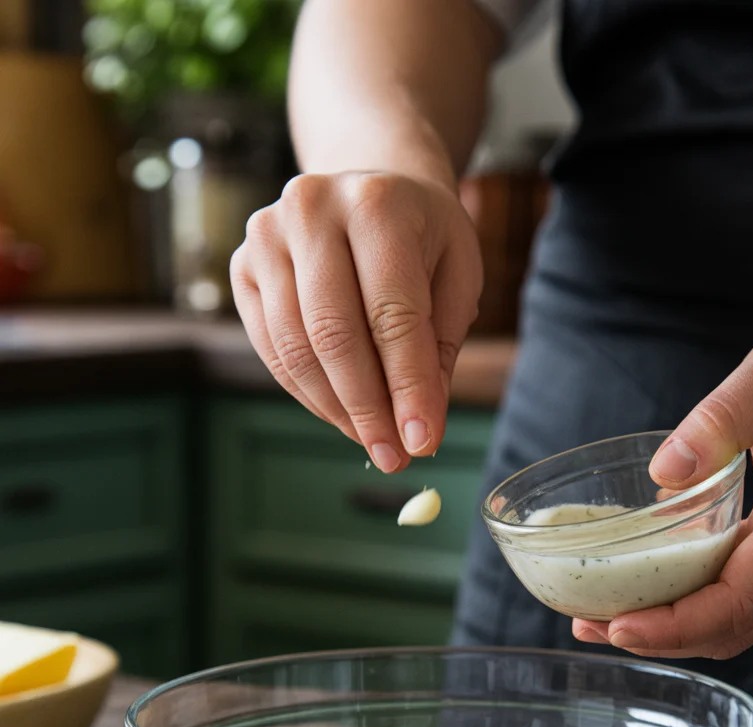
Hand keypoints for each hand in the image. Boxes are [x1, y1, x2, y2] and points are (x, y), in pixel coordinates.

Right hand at [231, 171, 482, 470]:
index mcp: (377, 203)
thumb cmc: (422, 239)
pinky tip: (342, 414)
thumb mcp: (455, 278)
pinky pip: (272, 350)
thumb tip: (418, 430)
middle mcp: (311, 209)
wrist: (369, 190)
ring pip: (296, 349)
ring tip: (374, 442)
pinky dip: (308, 393)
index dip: (408, 387)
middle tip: (394, 456)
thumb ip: (439, 349)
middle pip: (334, 335)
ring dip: (336, 410)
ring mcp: (267, 236)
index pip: (392, 315)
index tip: (423, 442)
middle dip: (368, 409)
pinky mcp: (242, 267)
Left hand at [573, 292, 752, 657]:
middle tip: (591, 626)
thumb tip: (664, 473)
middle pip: (737, 625)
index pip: (741, 597)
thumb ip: (721, 419)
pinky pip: (746, 601)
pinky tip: (649, 596)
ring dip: (675, 631)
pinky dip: (695, 610)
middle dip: (662, 637)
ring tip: (603, 620)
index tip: (618, 627)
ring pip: (742, 623)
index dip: (677, 624)